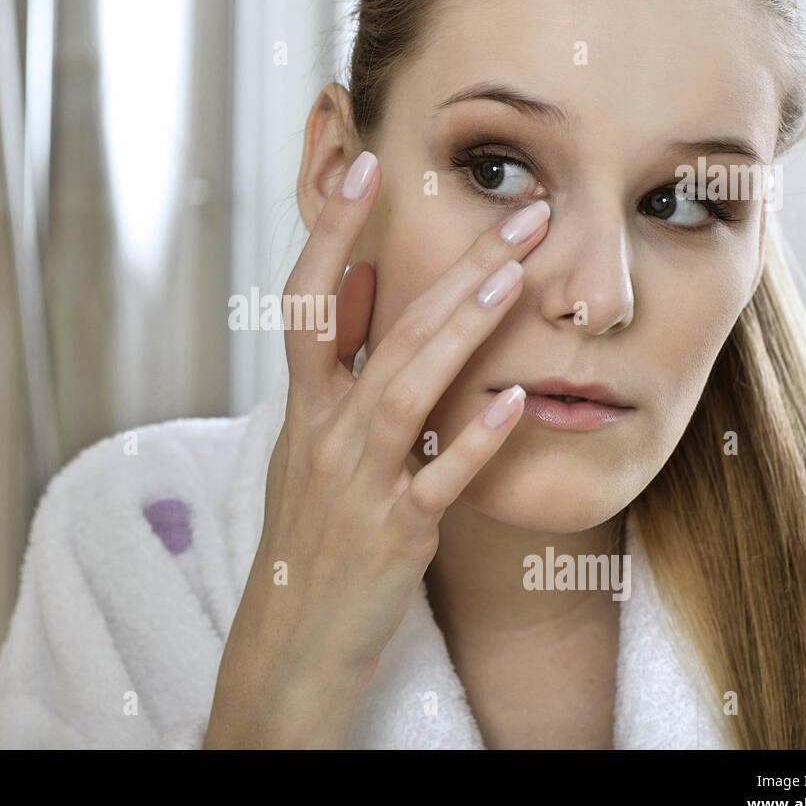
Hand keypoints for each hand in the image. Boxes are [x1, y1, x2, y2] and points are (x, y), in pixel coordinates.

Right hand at [205, 151, 549, 747]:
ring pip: (407, 391)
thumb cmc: (310, 532)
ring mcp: (357, 483)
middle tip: (517, 214)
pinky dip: (475, 442)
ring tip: (514, 276)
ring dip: (460, 330)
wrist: (288, 640)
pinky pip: (438, 482)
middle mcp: (323, 433)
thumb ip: (338, 363)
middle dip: (450, 267)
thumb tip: (369, 280)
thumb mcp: (308, 442)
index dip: (331, 232)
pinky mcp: (393, 535)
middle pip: (382, 333)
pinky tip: (516, 403)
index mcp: (304, 406)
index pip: (308, 300)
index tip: (365, 165)